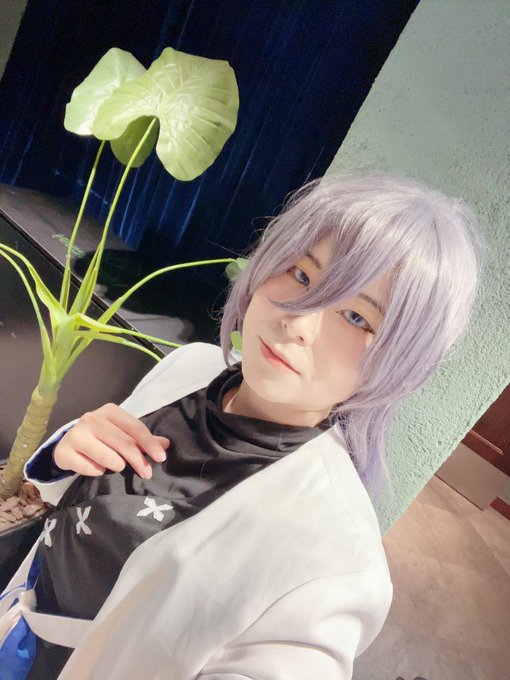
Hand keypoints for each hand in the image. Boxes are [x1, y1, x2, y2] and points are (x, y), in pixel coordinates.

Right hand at [53, 403, 169, 478]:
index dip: (149, 443)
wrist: (68, 444)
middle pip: (124, 443)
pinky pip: (90, 469)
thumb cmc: (100, 438)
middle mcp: (92, 418)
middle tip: (147, 473)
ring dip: (117, 465)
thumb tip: (166, 444)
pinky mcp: (64, 451)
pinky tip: (97, 468)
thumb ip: (142, 439)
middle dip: (139, 460)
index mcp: (110, 411)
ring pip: (108, 457)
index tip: (161, 458)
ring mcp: (76, 434)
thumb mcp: (121, 434)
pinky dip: (98, 472)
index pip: (135, 427)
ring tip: (117, 466)